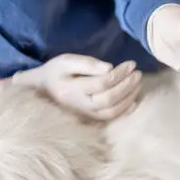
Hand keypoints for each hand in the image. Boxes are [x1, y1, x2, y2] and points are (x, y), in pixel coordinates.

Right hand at [12, 54, 141, 120]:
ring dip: (129, 98)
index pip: (102, 82)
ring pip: (112, 110)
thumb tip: (109, 68)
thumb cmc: (55, 73)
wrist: (42, 90)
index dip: (119, 74)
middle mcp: (80, 105)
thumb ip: (86, 64)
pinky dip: (124, 111)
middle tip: (138, 74)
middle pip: (110, 98)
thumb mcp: (66, 61)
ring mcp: (86, 114)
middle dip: (127, 86)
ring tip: (138, 84)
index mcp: (73, 89)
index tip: (131, 64)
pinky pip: (110, 118)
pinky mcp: (90, 119)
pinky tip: (134, 101)